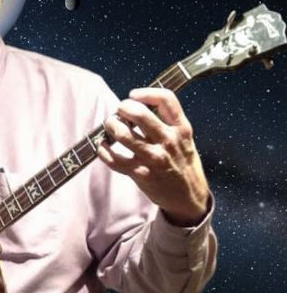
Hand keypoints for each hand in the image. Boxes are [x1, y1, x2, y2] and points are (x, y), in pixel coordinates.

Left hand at [97, 88, 209, 226]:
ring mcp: (153, 158)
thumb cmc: (183, 164)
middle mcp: (168, 141)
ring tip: (111, 126)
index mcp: (181, 129)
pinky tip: (103, 146)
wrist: (189, 199)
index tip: (134, 95)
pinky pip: (113, 159)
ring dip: (111, 126)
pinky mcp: (140, 174)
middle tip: (119, 111)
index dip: (146, 93)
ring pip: (123, 134)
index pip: (166, 99)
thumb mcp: (185, 139)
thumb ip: (168, 123)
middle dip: (123, 108)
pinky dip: (103, 150)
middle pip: (139, 114)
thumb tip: (139, 105)